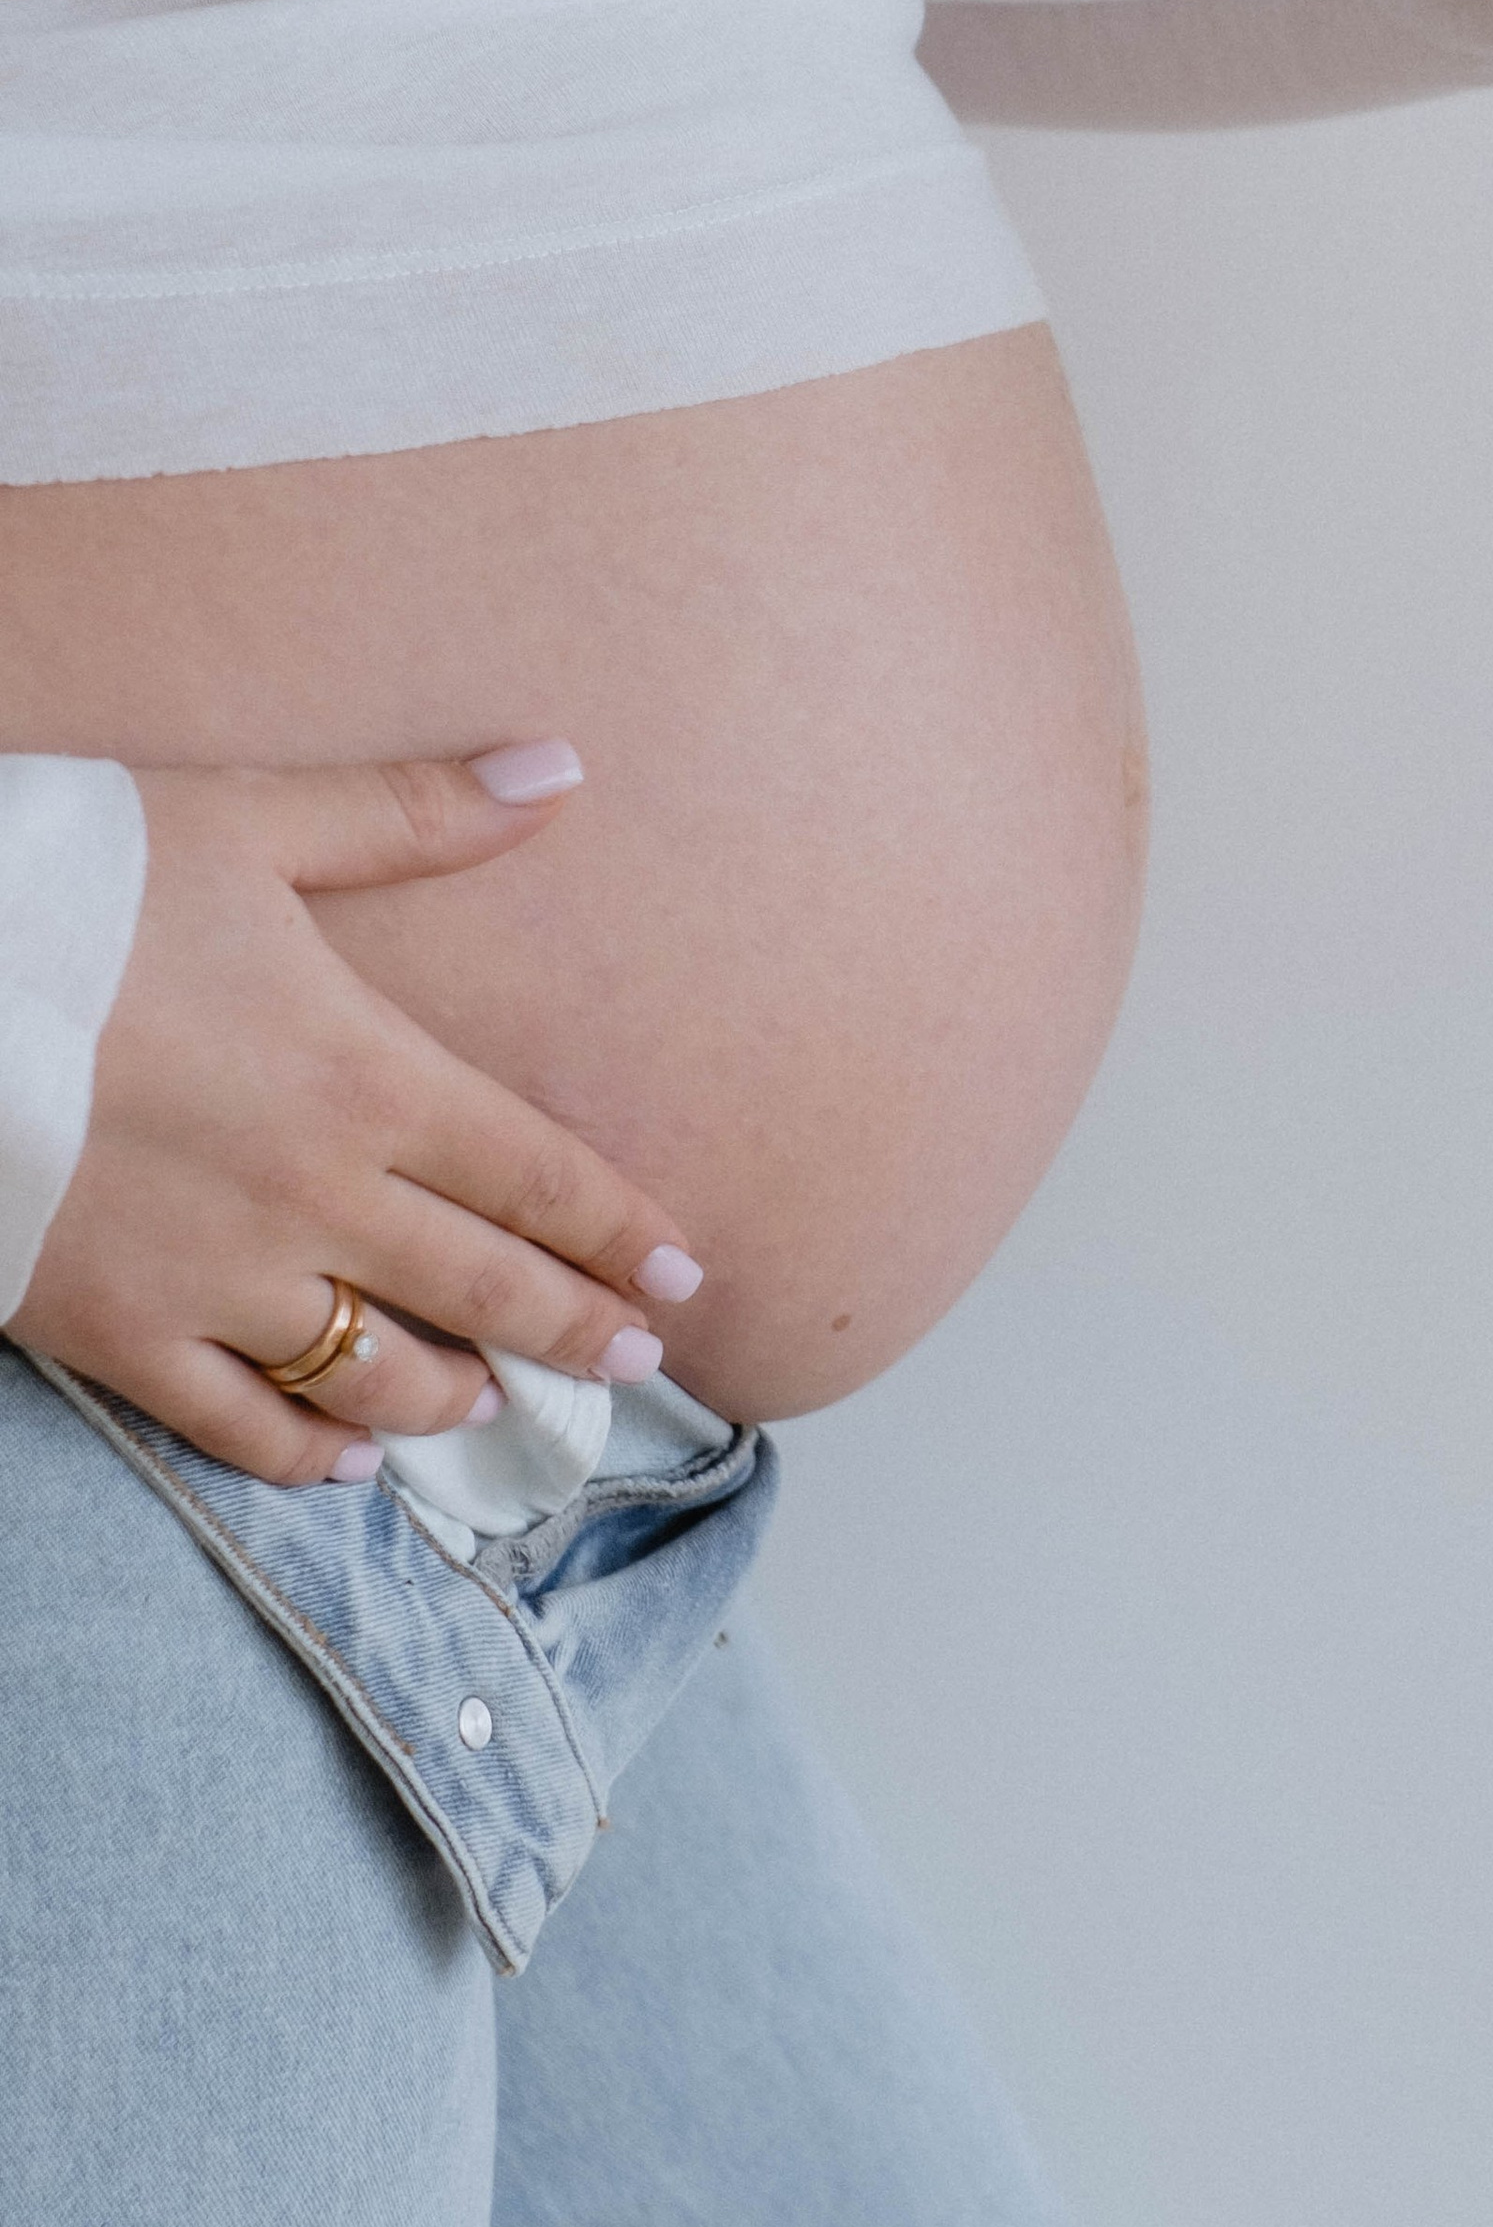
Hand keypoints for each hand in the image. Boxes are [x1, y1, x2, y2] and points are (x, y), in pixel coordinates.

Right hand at [12, 746, 703, 1486]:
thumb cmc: (72, 887)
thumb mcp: (251, 823)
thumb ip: (413, 816)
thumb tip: (559, 767)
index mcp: (364, 1076)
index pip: (537, 1176)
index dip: (621, 1234)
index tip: (686, 1281)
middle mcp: (312, 1196)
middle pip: (481, 1285)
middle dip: (574, 1330)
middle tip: (640, 1366)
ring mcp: (214, 1278)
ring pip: (374, 1370)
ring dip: (452, 1395)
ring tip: (501, 1406)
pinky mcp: (114, 1331)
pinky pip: (235, 1421)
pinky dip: (305, 1452)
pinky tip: (347, 1458)